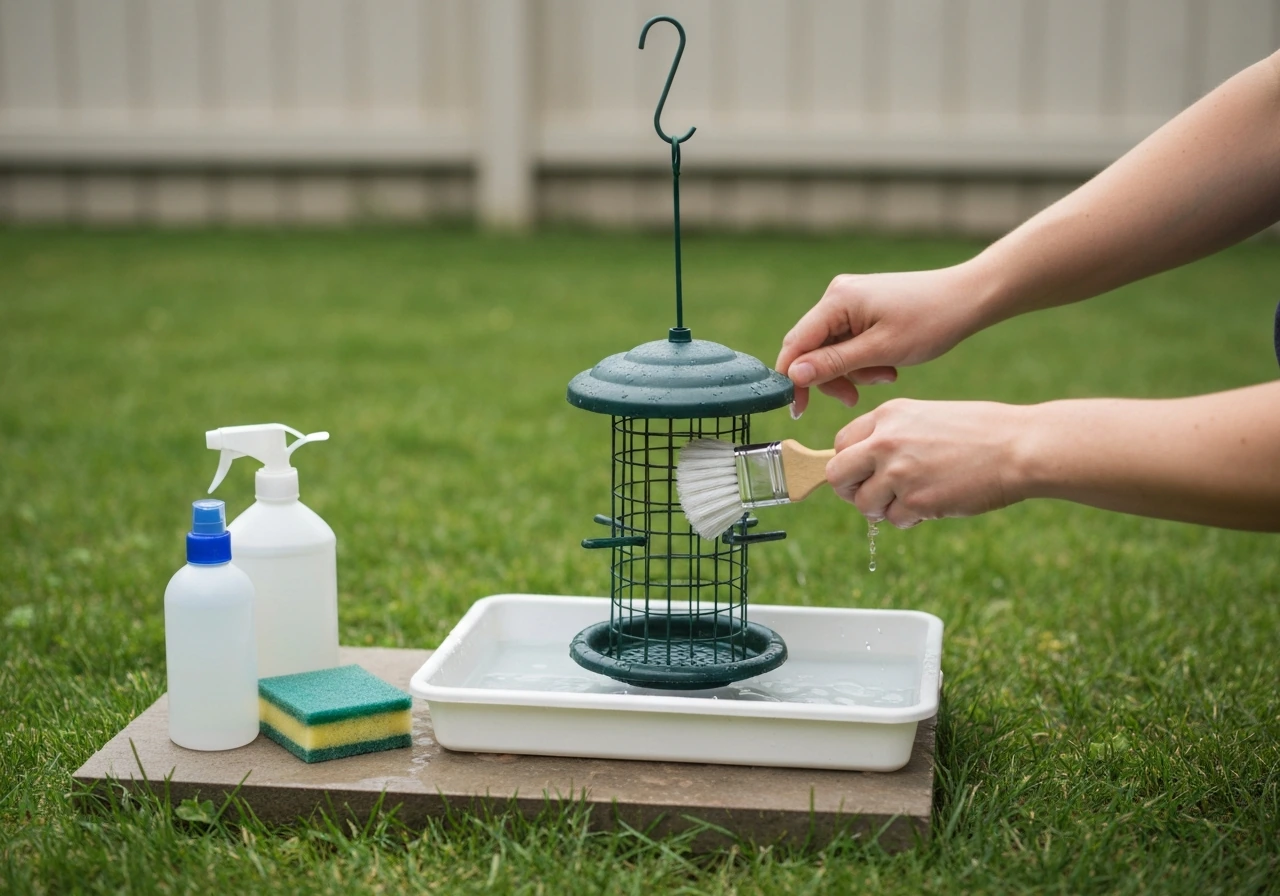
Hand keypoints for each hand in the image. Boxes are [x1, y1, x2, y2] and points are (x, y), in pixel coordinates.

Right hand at [775, 265, 989, 415]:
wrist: (968, 299)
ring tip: (886, 377)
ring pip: (830, 349)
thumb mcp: (880, 350)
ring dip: (853, 372)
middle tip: (855, 399)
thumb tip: (793, 375)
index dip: (793, 379)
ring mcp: (850, 300)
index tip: (799, 410)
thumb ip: (833, 364)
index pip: (796, 344)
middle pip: (811, 349)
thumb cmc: (931, 321)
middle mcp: (837, 296)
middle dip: (832, 378)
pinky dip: (863, 360)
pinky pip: (847, 342)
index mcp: (837, 300)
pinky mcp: (862, 308)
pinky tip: (888, 365)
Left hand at [826, 399, 1029, 527]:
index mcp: (888, 415)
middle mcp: (886, 442)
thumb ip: (892, 436)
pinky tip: (932, 505)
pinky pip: (894, 520)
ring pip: (864, 504)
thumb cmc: (981, 432)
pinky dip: (909, 519)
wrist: (1020, 448)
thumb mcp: (927, 417)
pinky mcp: (917, 501)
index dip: (849, 463)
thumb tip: (863, 464)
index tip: (862, 473)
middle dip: (850, 490)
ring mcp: (899, 473)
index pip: (841, 443)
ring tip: (910, 500)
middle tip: (871, 495)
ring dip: (882, 509)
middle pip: (837, 474)